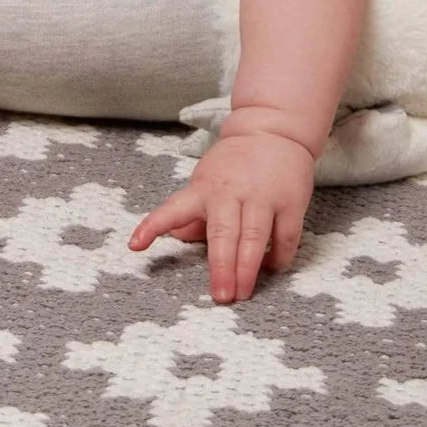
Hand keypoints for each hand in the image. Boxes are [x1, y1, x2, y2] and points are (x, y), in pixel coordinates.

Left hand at [128, 132, 314, 302]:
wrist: (274, 131)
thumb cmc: (235, 163)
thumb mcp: (207, 181)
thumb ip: (194, 213)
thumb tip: (178, 238)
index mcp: (204, 188)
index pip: (173, 209)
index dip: (153, 226)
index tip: (134, 246)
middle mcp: (231, 192)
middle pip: (223, 232)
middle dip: (221, 266)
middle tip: (220, 296)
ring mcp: (263, 197)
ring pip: (255, 237)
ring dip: (248, 268)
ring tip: (243, 293)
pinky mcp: (291, 202)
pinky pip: (285, 238)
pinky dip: (278, 258)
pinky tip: (270, 269)